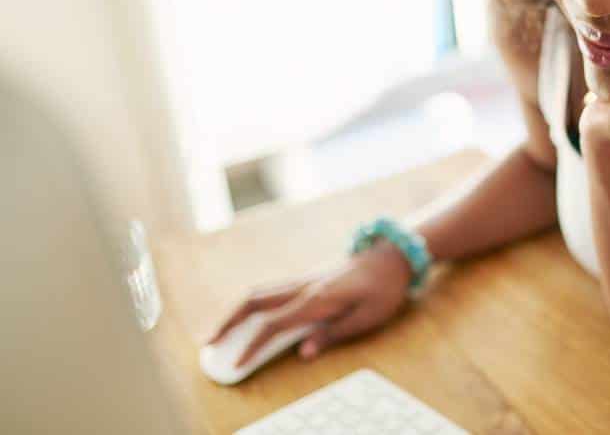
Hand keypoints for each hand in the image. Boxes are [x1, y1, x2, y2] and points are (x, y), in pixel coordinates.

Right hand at [206, 239, 413, 366]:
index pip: (274, 324)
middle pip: (254, 302)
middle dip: (228, 322)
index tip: (236, 362)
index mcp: (317, 299)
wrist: (393, 256)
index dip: (252, 345)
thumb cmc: (384, 289)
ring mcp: (303, 280)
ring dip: (235, 311)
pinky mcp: (306, 279)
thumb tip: (304, 353)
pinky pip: (271, 291)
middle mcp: (304, 286)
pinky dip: (251, 304)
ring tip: (218, 331)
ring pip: (258, 293)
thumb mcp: (367, 318)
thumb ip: (334, 334)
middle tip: (207, 342)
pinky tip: (244, 317)